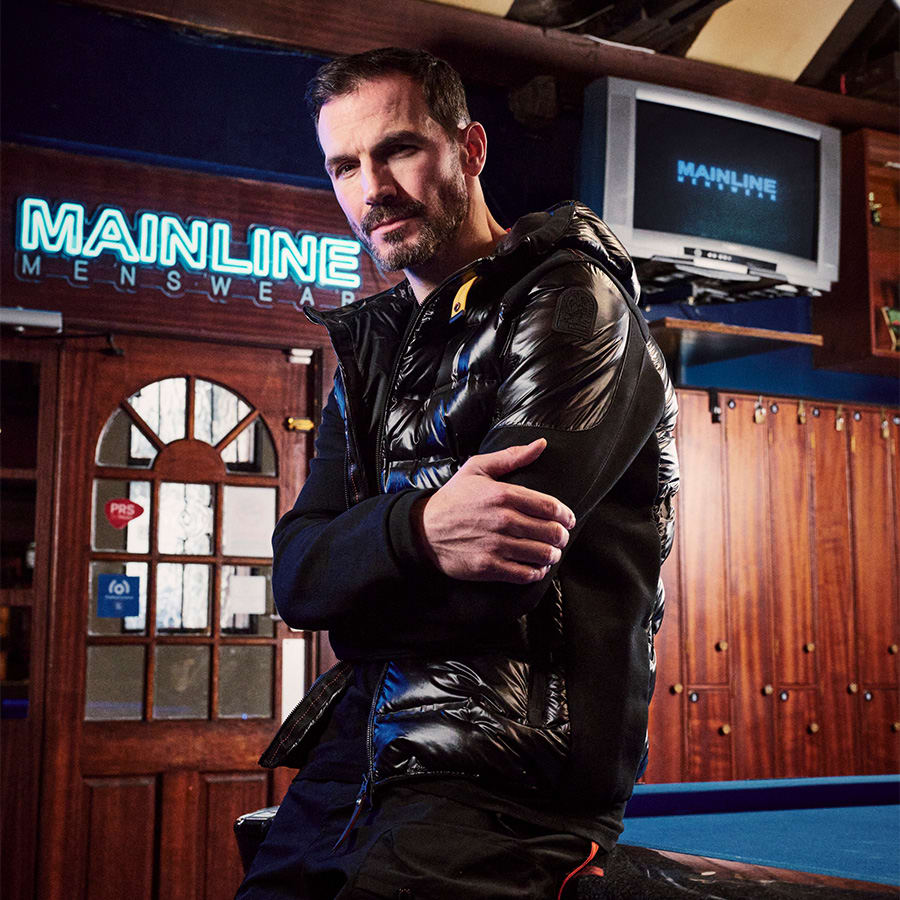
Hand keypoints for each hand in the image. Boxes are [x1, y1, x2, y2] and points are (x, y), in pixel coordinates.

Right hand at [412, 439, 575, 583]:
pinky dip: (537, 572)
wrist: (423, 529)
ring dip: (552, 555)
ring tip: (550, 553)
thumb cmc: (453, 498)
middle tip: (560, 537)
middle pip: (551, 532)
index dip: (565, 515)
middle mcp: (502, 520)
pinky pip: (525, 574)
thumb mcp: (477, 469)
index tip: (568, 520)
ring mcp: (496, 545)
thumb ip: (511, 456)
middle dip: (561, 536)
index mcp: (503, 494)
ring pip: (542, 555)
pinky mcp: (489, 566)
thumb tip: (541, 444)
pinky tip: (535, 567)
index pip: (550, 506)